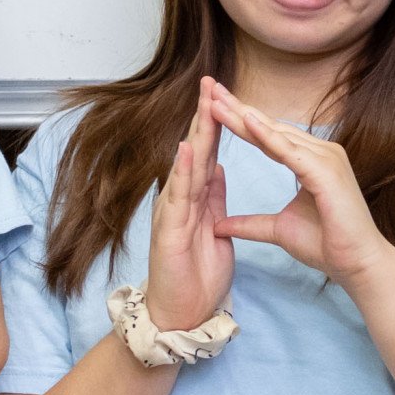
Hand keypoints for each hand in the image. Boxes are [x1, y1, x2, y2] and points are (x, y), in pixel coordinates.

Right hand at [142, 106, 234, 330]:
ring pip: (186, 165)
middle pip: (197, 150)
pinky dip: (184, 171)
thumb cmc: (196, 275)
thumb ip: (213, 198)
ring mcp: (172, 212)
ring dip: (195, 132)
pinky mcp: (168, 231)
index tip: (227, 93)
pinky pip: (179, 197)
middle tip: (212, 79)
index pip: (209, 152)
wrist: (181, 315)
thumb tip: (218, 168)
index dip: (218, 122)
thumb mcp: (213, 229)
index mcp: (196, 198)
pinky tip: (191, 148)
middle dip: (205, 114)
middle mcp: (181, 199)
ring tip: (204, 101)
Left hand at [204, 78, 394, 291]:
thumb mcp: (278, 230)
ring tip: (217, 102)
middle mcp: (321, 153)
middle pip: (271, 128)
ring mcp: (326, 159)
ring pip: (277, 134)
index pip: (269, 136)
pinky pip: (290, 152)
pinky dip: (267, 136)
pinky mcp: (326, 172)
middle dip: (239, 109)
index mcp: (312, 161)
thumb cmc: (327, 245)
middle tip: (210, 89)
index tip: (214, 107)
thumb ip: (250, 224)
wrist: (358, 264)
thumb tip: (219, 225)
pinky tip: (246, 121)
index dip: (241, 121)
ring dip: (245, 117)